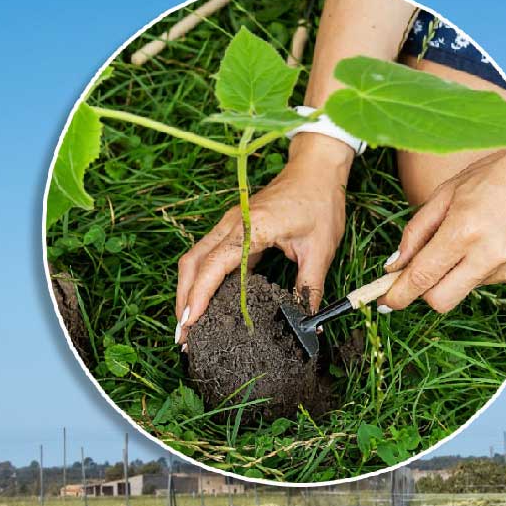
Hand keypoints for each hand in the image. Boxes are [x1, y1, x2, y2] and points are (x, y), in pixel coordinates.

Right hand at [174, 135, 352, 342]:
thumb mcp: (321, 249)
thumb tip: (309, 321)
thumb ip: (310, 287)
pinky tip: (206, 301)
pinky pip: (208, 254)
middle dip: (184, 300)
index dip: (199, 297)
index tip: (190, 324)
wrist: (317, 169)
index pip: (214, 266)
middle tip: (184, 336)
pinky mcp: (234, 226)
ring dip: (188, 290)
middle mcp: (232, 224)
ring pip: (195, 259)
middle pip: (192, 263)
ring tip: (189, 324)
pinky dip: (201, 279)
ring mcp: (230, 223)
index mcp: (251, 227)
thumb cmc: (320, 202)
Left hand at [380, 145, 505, 313]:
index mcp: (464, 231)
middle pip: (440, 301)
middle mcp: (487, 256)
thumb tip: (396, 263)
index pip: (422, 277)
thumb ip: (418, 229)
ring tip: (465, 238)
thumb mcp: (449, 191)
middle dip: (421, 294)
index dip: (397, 295)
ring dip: (451, 275)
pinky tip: (488, 240)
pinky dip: (475, 268)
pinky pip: (484, 281)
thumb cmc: (499, 174)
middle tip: (413, 278)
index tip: (382, 301)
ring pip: (462, 290)